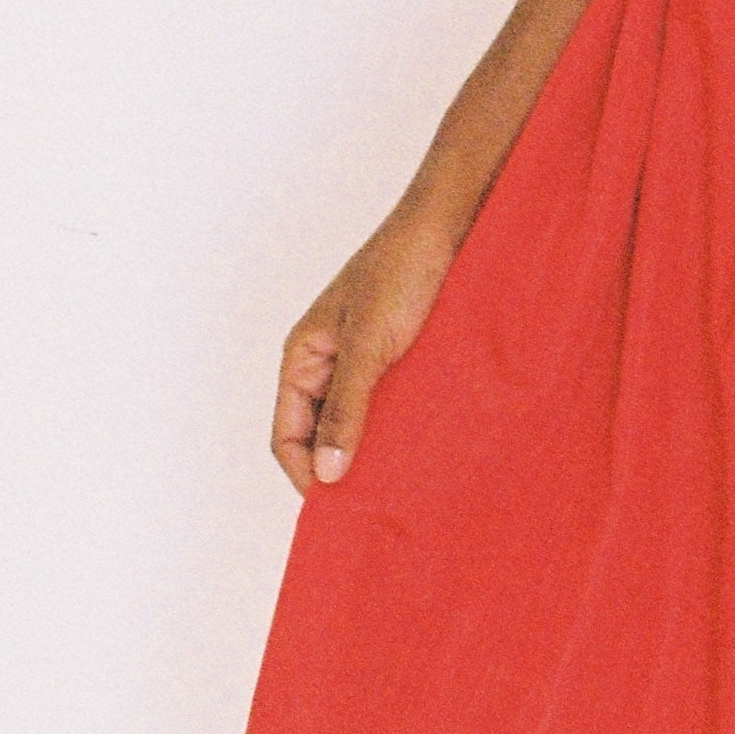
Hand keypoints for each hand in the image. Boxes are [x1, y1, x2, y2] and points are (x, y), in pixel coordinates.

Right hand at [271, 203, 462, 492]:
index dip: (304, 474)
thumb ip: (347, 407)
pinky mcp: (400, 359)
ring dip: (373, 451)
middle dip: (339, 469)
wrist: (448, 227)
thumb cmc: (401, 271)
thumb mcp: (369, 344)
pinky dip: (399, 430)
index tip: (337, 507)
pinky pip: (390, 407)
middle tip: (371, 505)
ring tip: (399, 483)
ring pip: (356, 423)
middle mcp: (328, 364)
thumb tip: (327, 472)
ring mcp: (365, 363)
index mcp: (302, 358)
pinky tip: (422, 449)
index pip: (286, 435)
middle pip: (319, 435)